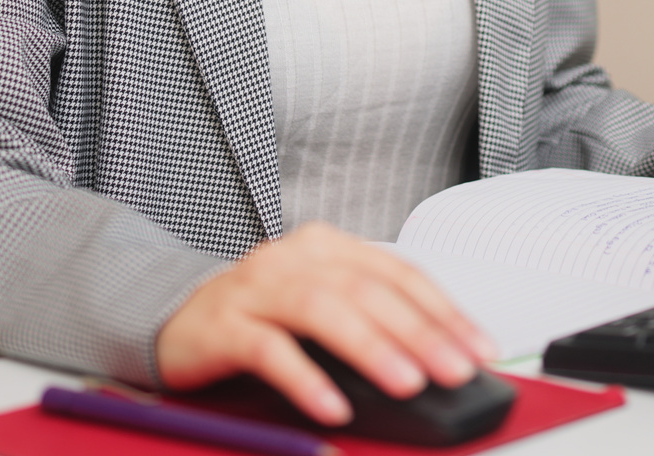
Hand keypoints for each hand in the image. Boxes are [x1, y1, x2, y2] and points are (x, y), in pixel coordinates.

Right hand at [154, 221, 496, 424]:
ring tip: (408, 383)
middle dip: (420, 332)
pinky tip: (333, 407)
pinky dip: (307, 379)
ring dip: (372, 348)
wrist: (173, 318)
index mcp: (327, 246)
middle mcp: (293, 258)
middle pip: (368, 289)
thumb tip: (437, 362)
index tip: (481, 347)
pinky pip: (270, 350)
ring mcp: (256, 288)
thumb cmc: (259, 316)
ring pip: (324, 309)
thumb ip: (370, 321)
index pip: (399, 273)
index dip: (445, 310)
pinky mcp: (222, 324)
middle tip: (456, 370)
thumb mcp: (319, 308)